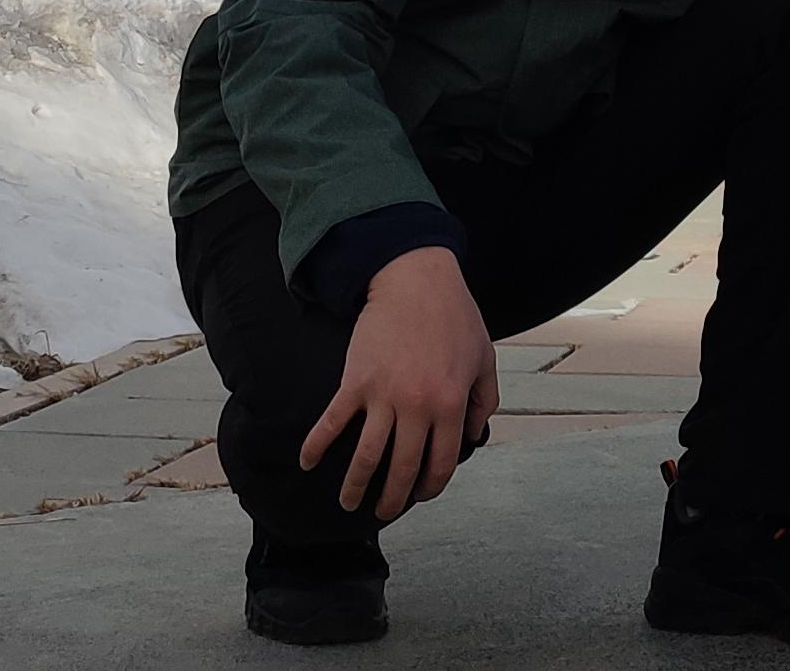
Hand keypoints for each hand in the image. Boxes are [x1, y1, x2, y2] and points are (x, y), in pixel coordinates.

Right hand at [304, 246, 497, 518]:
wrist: (415, 279)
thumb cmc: (453, 316)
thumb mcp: (483, 358)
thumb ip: (484, 401)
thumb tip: (472, 437)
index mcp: (451, 405)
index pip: (440, 462)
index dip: (430, 486)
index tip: (420, 496)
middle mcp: (417, 408)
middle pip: (402, 468)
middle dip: (392, 497)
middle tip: (383, 511)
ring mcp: (384, 396)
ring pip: (366, 456)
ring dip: (355, 485)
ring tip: (348, 503)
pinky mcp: (356, 381)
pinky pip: (333, 421)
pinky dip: (316, 444)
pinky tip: (306, 463)